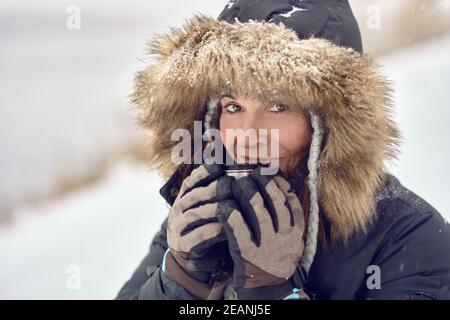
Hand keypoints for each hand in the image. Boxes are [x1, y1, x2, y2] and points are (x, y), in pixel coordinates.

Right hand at [164, 163, 233, 298]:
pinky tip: (226, 227)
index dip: (205, 172)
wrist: (192, 260)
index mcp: (185, 196)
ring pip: (194, 214)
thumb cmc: (208, 227)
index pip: (192, 180)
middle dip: (214, 188)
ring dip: (214, 208)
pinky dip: (212, 231)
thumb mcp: (210, 206)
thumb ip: (219, 191)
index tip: (220, 166)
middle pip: (195, 195)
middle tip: (232, 184)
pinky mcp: (182, 245)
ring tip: (232, 204)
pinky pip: (197, 236)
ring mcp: (178, 227)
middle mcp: (179, 209)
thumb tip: (238, 169)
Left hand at [218, 166, 305, 298]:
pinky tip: (224, 206)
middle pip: (274, 202)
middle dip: (261, 182)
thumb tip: (281, 182)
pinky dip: (231, 215)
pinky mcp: (248, 254)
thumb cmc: (276, 254)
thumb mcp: (290, 236)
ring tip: (236, 182)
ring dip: (246, 193)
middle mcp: (284, 236)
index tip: (267, 171)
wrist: (268, 287)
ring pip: (258, 212)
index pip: (290, 200)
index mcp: (295, 230)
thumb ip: (288, 214)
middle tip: (249, 173)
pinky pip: (239, 229)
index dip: (277, 182)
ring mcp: (267, 245)